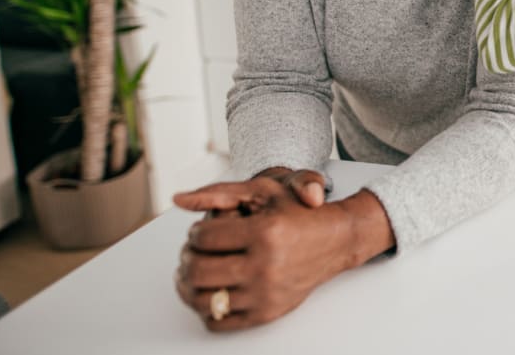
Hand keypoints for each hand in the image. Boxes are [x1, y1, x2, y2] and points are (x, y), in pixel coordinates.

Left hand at [172, 175, 390, 330]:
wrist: (336, 240)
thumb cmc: (299, 213)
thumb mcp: (264, 191)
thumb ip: (219, 192)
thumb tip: (179, 198)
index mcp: (266, 232)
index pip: (204, 237)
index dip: (194, 232)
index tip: (199, 231)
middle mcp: (266, 266)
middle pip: (198, 271)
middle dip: (186, 259)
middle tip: (191, 251)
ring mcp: (266, 293)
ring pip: (203, 300)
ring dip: (188, 286)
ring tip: (195, 271)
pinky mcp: (267, 313)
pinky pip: (219, 322)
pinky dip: (205, 308)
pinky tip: (210, 290)